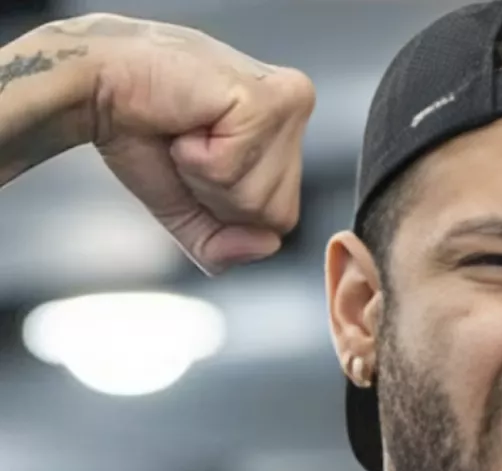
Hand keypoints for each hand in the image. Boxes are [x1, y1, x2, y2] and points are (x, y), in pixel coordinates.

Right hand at [48, 14, 314, 273]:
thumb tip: (267, 246)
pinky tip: (188, 119)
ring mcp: (289, 103)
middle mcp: (296, 110)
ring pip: (259, 200)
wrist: (95, 84)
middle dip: (218, 195)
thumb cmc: (141, 131)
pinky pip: (233, 171)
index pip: (281, 219)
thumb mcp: (189, 210)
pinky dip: (196, 157)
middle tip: (190, 145)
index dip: (225, 207)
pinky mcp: (270, 100)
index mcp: (285, 131)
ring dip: (205, 174)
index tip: (196, 158)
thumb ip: (224, 245)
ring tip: (188, 130)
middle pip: (277, 215)